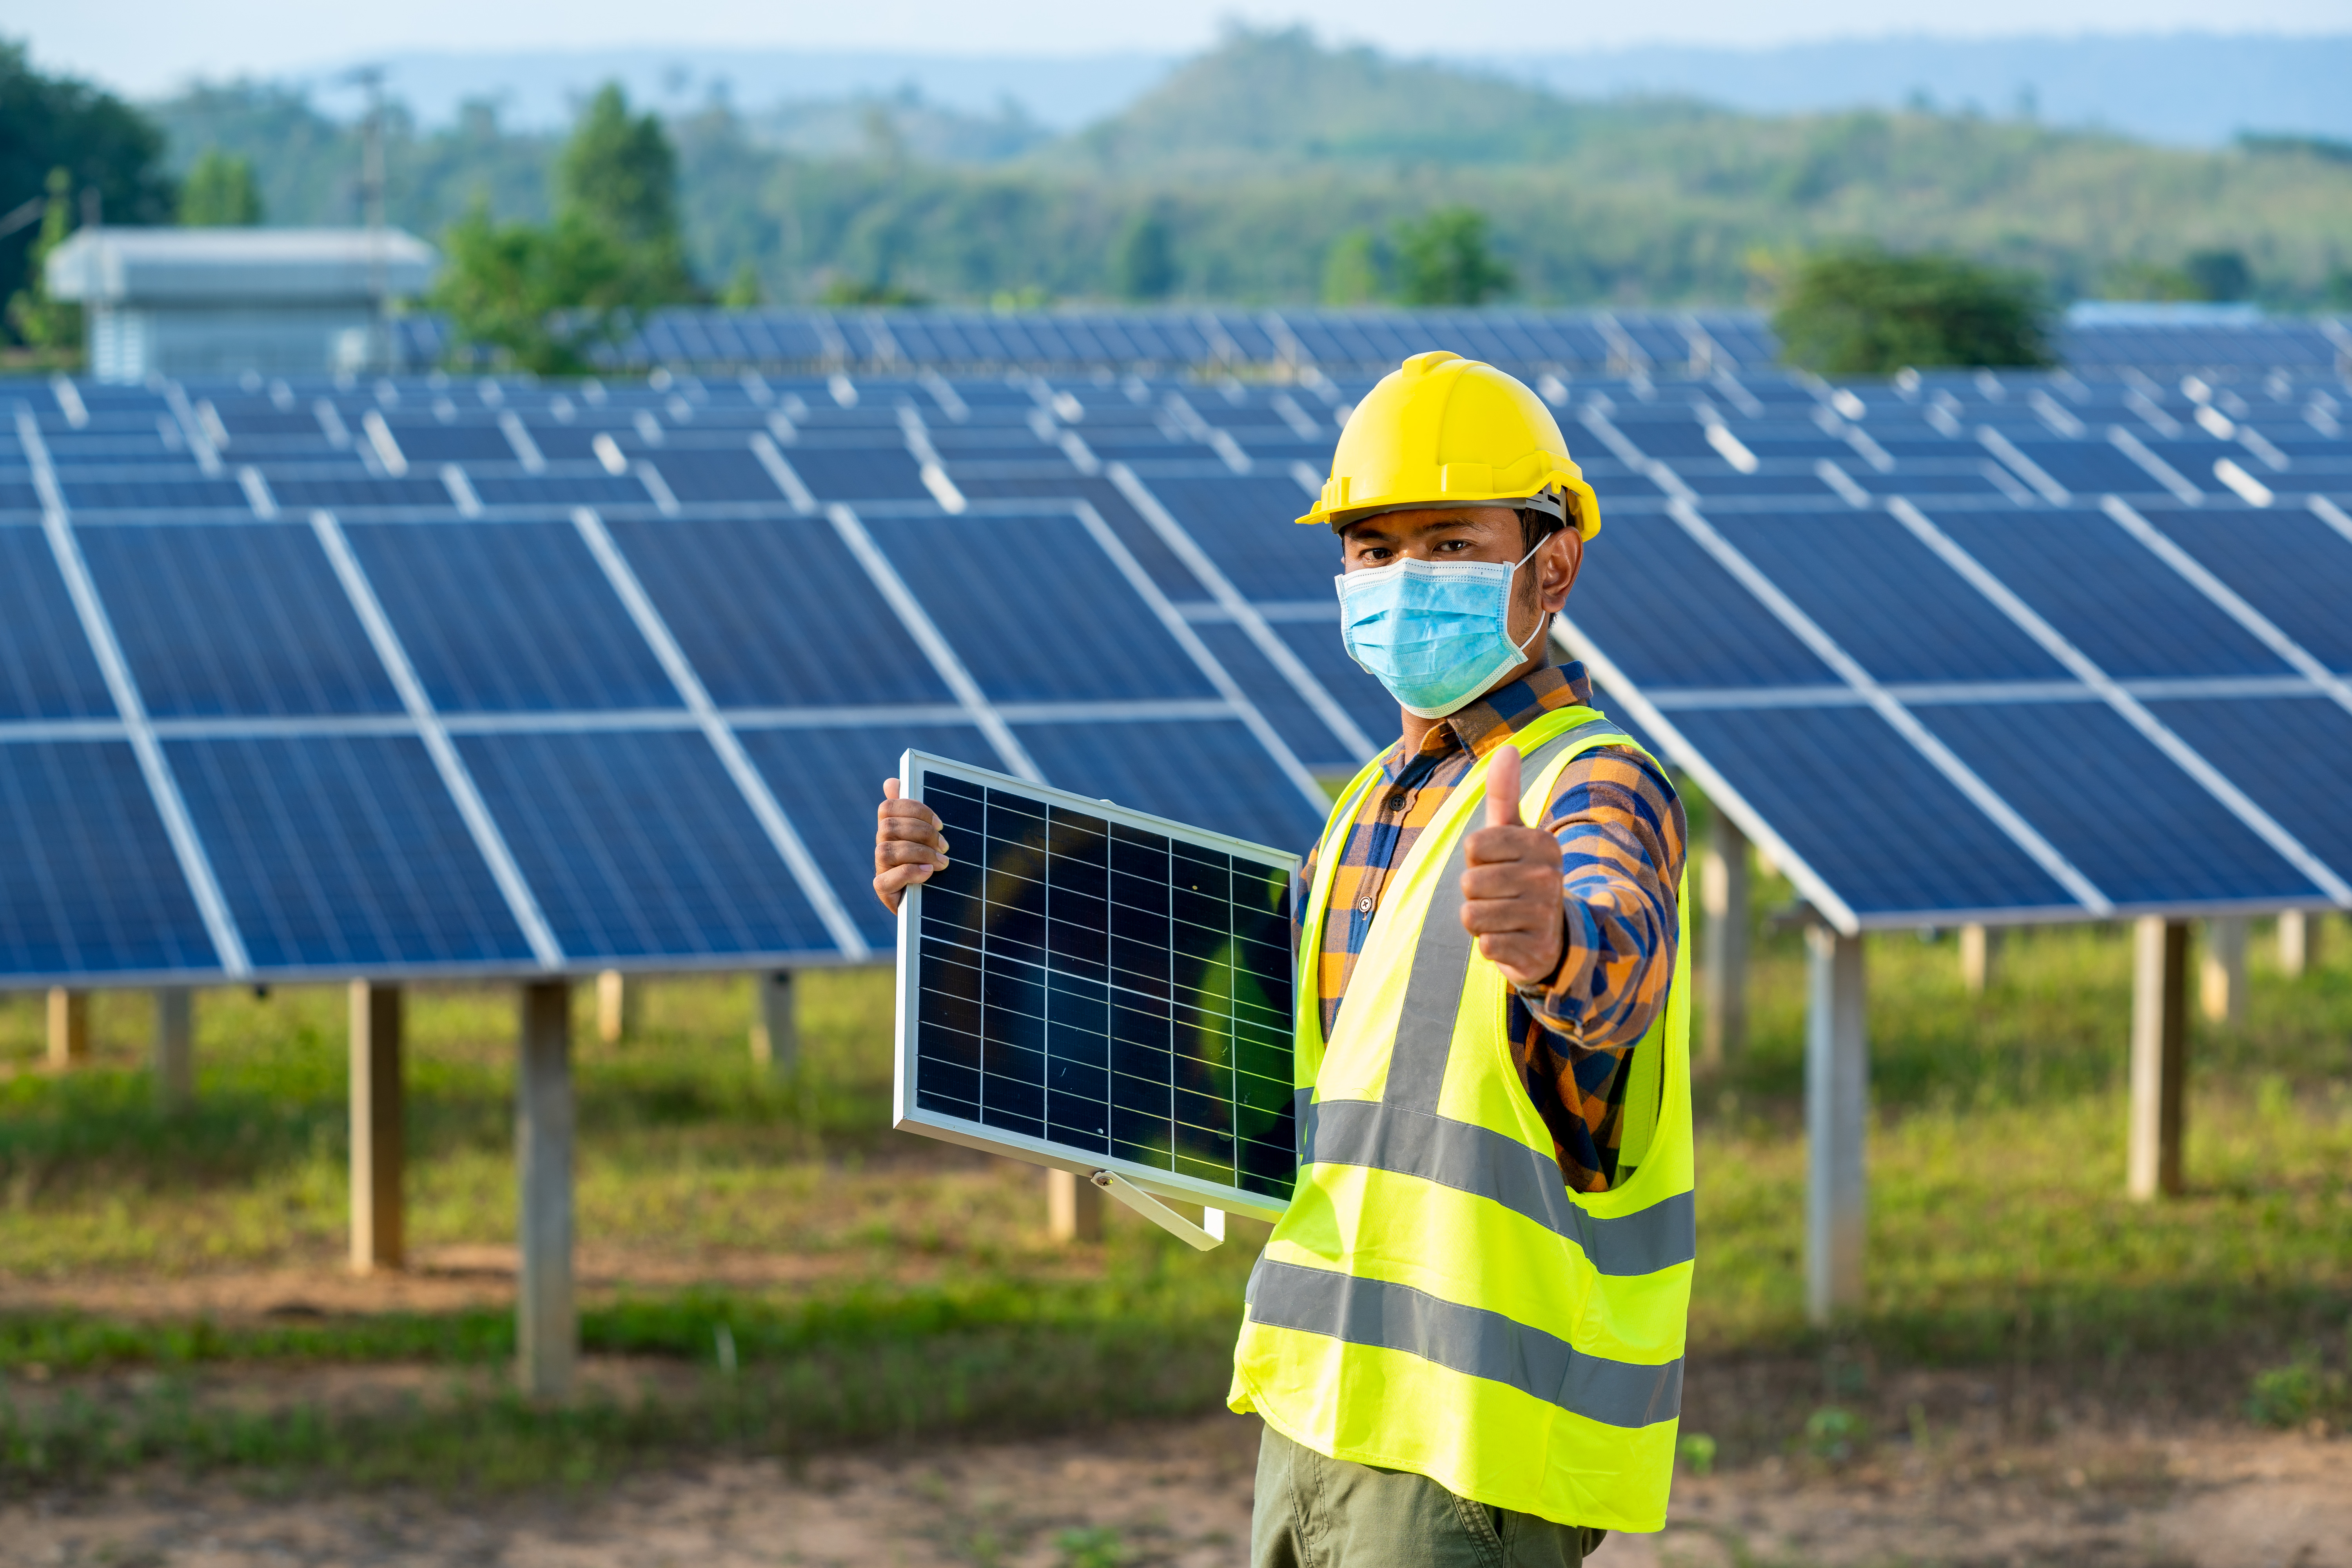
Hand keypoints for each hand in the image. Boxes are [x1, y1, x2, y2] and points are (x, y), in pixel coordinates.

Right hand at [873, 777, 949, 913]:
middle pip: (888, 827)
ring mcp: (880, 868)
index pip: (888, 807)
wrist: (933, 903)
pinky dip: (910, 872)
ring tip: (942, 863)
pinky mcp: (883, 889)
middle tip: (945, 845)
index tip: (940, 823)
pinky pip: (888, 877)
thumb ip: (914, 811)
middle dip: (921, 832)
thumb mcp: (928, 836)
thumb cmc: (931, 863)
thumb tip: (891, 781)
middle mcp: (882, 846)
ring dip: (919, 853)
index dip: (915, 809)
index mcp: (891, 829)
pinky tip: (928, 873)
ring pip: (886, 850)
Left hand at [1459, 744, 1565, 987]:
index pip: (1475, 845)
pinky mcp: (1536, 951)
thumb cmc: (1522, 876)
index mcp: (1543, 844)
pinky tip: (1510, 939)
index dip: (1476, 859)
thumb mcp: (1515, 834)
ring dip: (1479, 920)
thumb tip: (1508, 748)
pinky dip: (1490, 945)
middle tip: (1500, 895)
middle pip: (1470, 882)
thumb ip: (1505, 794)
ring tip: (1503, 916)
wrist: (1556, 936)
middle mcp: (1549, 877)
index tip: (1497, 864)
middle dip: (1475, 892)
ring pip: (1473, 914)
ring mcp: (1544, 915)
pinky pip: (1485, 944)